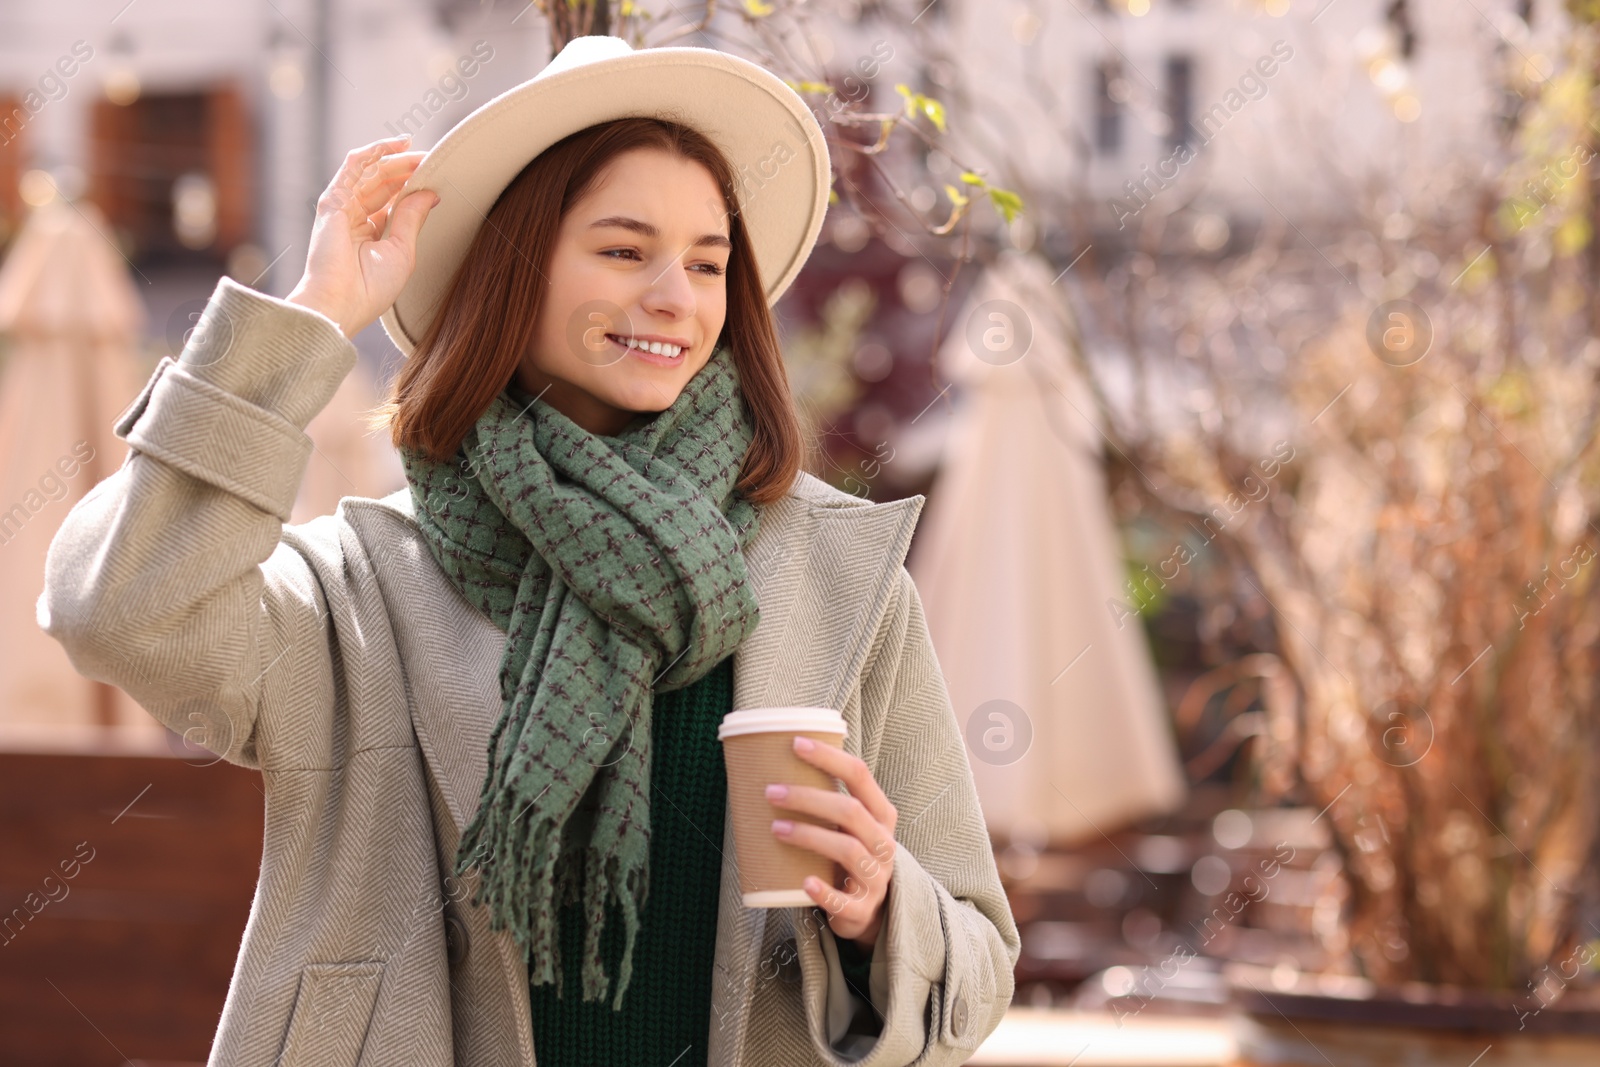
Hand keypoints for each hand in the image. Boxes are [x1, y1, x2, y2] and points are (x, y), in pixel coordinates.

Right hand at [286, 134, 438, 339]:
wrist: (340, 303)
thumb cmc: (371, 288)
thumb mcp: (402, 251)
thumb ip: (412, 218)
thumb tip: (431, 193)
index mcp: (372, 234)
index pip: (394, 202)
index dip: (415, 187)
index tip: (439, 178)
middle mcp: (356, 219)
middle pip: (385, 184)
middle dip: (409, 170)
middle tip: (434, 160)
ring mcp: (343, 208)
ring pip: (372, 172)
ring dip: (396, 159)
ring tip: (421, 151)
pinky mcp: (333, 201)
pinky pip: (353, 167)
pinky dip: (374, 152)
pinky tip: (395, 144)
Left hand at [766, 736, 897, 950]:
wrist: (867, 910)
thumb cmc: (848, 855)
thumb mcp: (849, 827)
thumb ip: (827, 801)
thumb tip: (770, 765)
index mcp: (881, 814)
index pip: (860, 775)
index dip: (828, 757)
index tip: (795, 744)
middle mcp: (884, 842)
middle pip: (850, 811)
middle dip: (809, 798)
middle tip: (771, 792)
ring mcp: (876, 877)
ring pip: (847, 850)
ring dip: (809, 836)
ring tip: (776, 829)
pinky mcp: (862, 909)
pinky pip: (845, 900)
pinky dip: (824, 891)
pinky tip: (804, 881)